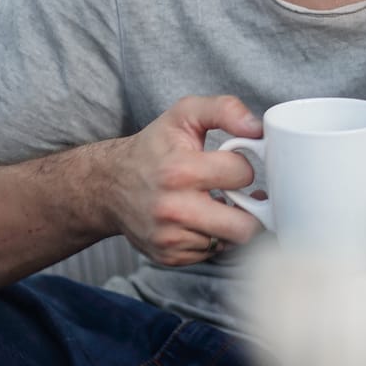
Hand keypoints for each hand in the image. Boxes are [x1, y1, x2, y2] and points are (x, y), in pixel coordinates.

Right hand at [101, 95, 265, 265]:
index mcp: (180, 171)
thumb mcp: (184, 114)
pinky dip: (214, 237)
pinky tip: (202, 219)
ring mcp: (170, 238)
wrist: (109, 185)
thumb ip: (225, 109)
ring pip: (231, 241)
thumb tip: (256, 128)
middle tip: (241, 195)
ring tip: (218, 204)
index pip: (243, 175)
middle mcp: (173, 209)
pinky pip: (211, 253)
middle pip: (245, 226)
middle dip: (251, 209)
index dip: (243, 167)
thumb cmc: (153, 148)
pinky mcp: (169, 256)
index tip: (232, 165)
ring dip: (232, 224)